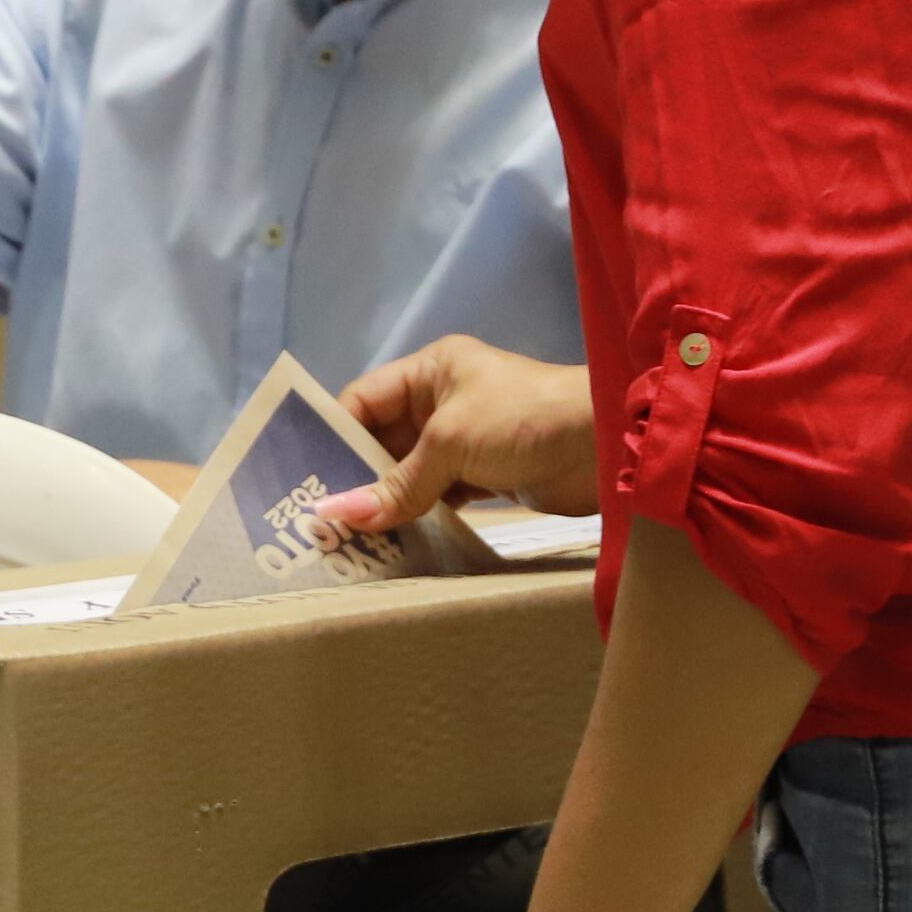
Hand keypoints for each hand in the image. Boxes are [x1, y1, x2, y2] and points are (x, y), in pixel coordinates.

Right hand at [328, 339, 601, 534]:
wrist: (608, 444)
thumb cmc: (523, 420)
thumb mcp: (450, 444)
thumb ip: (397, 485)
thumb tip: (337, 517)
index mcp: (432, 370)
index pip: (363, 401)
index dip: (333, 438)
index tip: (303, 480)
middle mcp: (443, 400)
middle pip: (383, 441)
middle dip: (356, 478)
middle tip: (319, 521)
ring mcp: (465, 439)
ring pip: (410, 473)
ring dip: (386, 503)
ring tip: (348, 539)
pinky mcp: (486, 475)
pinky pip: (437, 495)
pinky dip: (418, 515)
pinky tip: (393, 541)